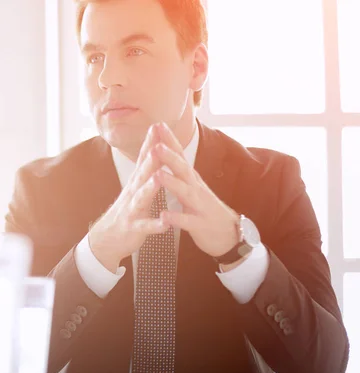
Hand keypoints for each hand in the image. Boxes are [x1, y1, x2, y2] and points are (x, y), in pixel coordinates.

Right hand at [88, 124, 171, 271]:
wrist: (107, 239)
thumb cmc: (127, 211)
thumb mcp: (136, 188)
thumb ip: (145, 170)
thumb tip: (154, 148)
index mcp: (136, 183)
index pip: (143, 159)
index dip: (150, 143)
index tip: (157, 125)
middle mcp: (132, 193)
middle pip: (142, 174)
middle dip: (150, 160)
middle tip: (158, 145)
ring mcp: (132, 211)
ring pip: (141, 198)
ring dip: (150, 188)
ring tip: (158, 179)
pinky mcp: (134, 229)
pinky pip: (145, 227)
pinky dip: (155, 225)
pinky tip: (165, 224)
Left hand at [150, 122, 239, 257]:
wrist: (229, 236)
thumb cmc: (204, 210)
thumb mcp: (192, 188)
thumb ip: (180, 172)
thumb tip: (168, 151)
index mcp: (191, 180)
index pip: (180, 156)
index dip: (169, 141)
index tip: (157, 125)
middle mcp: (196, 189)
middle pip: (183, 170)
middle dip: (170, 157)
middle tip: (156, 145)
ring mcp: (200, 206)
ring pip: (185, 192)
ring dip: (171, 183)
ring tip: (157, 174)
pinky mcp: (200, 225)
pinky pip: (187, 222)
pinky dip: (176, 218)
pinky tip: (164, 215)